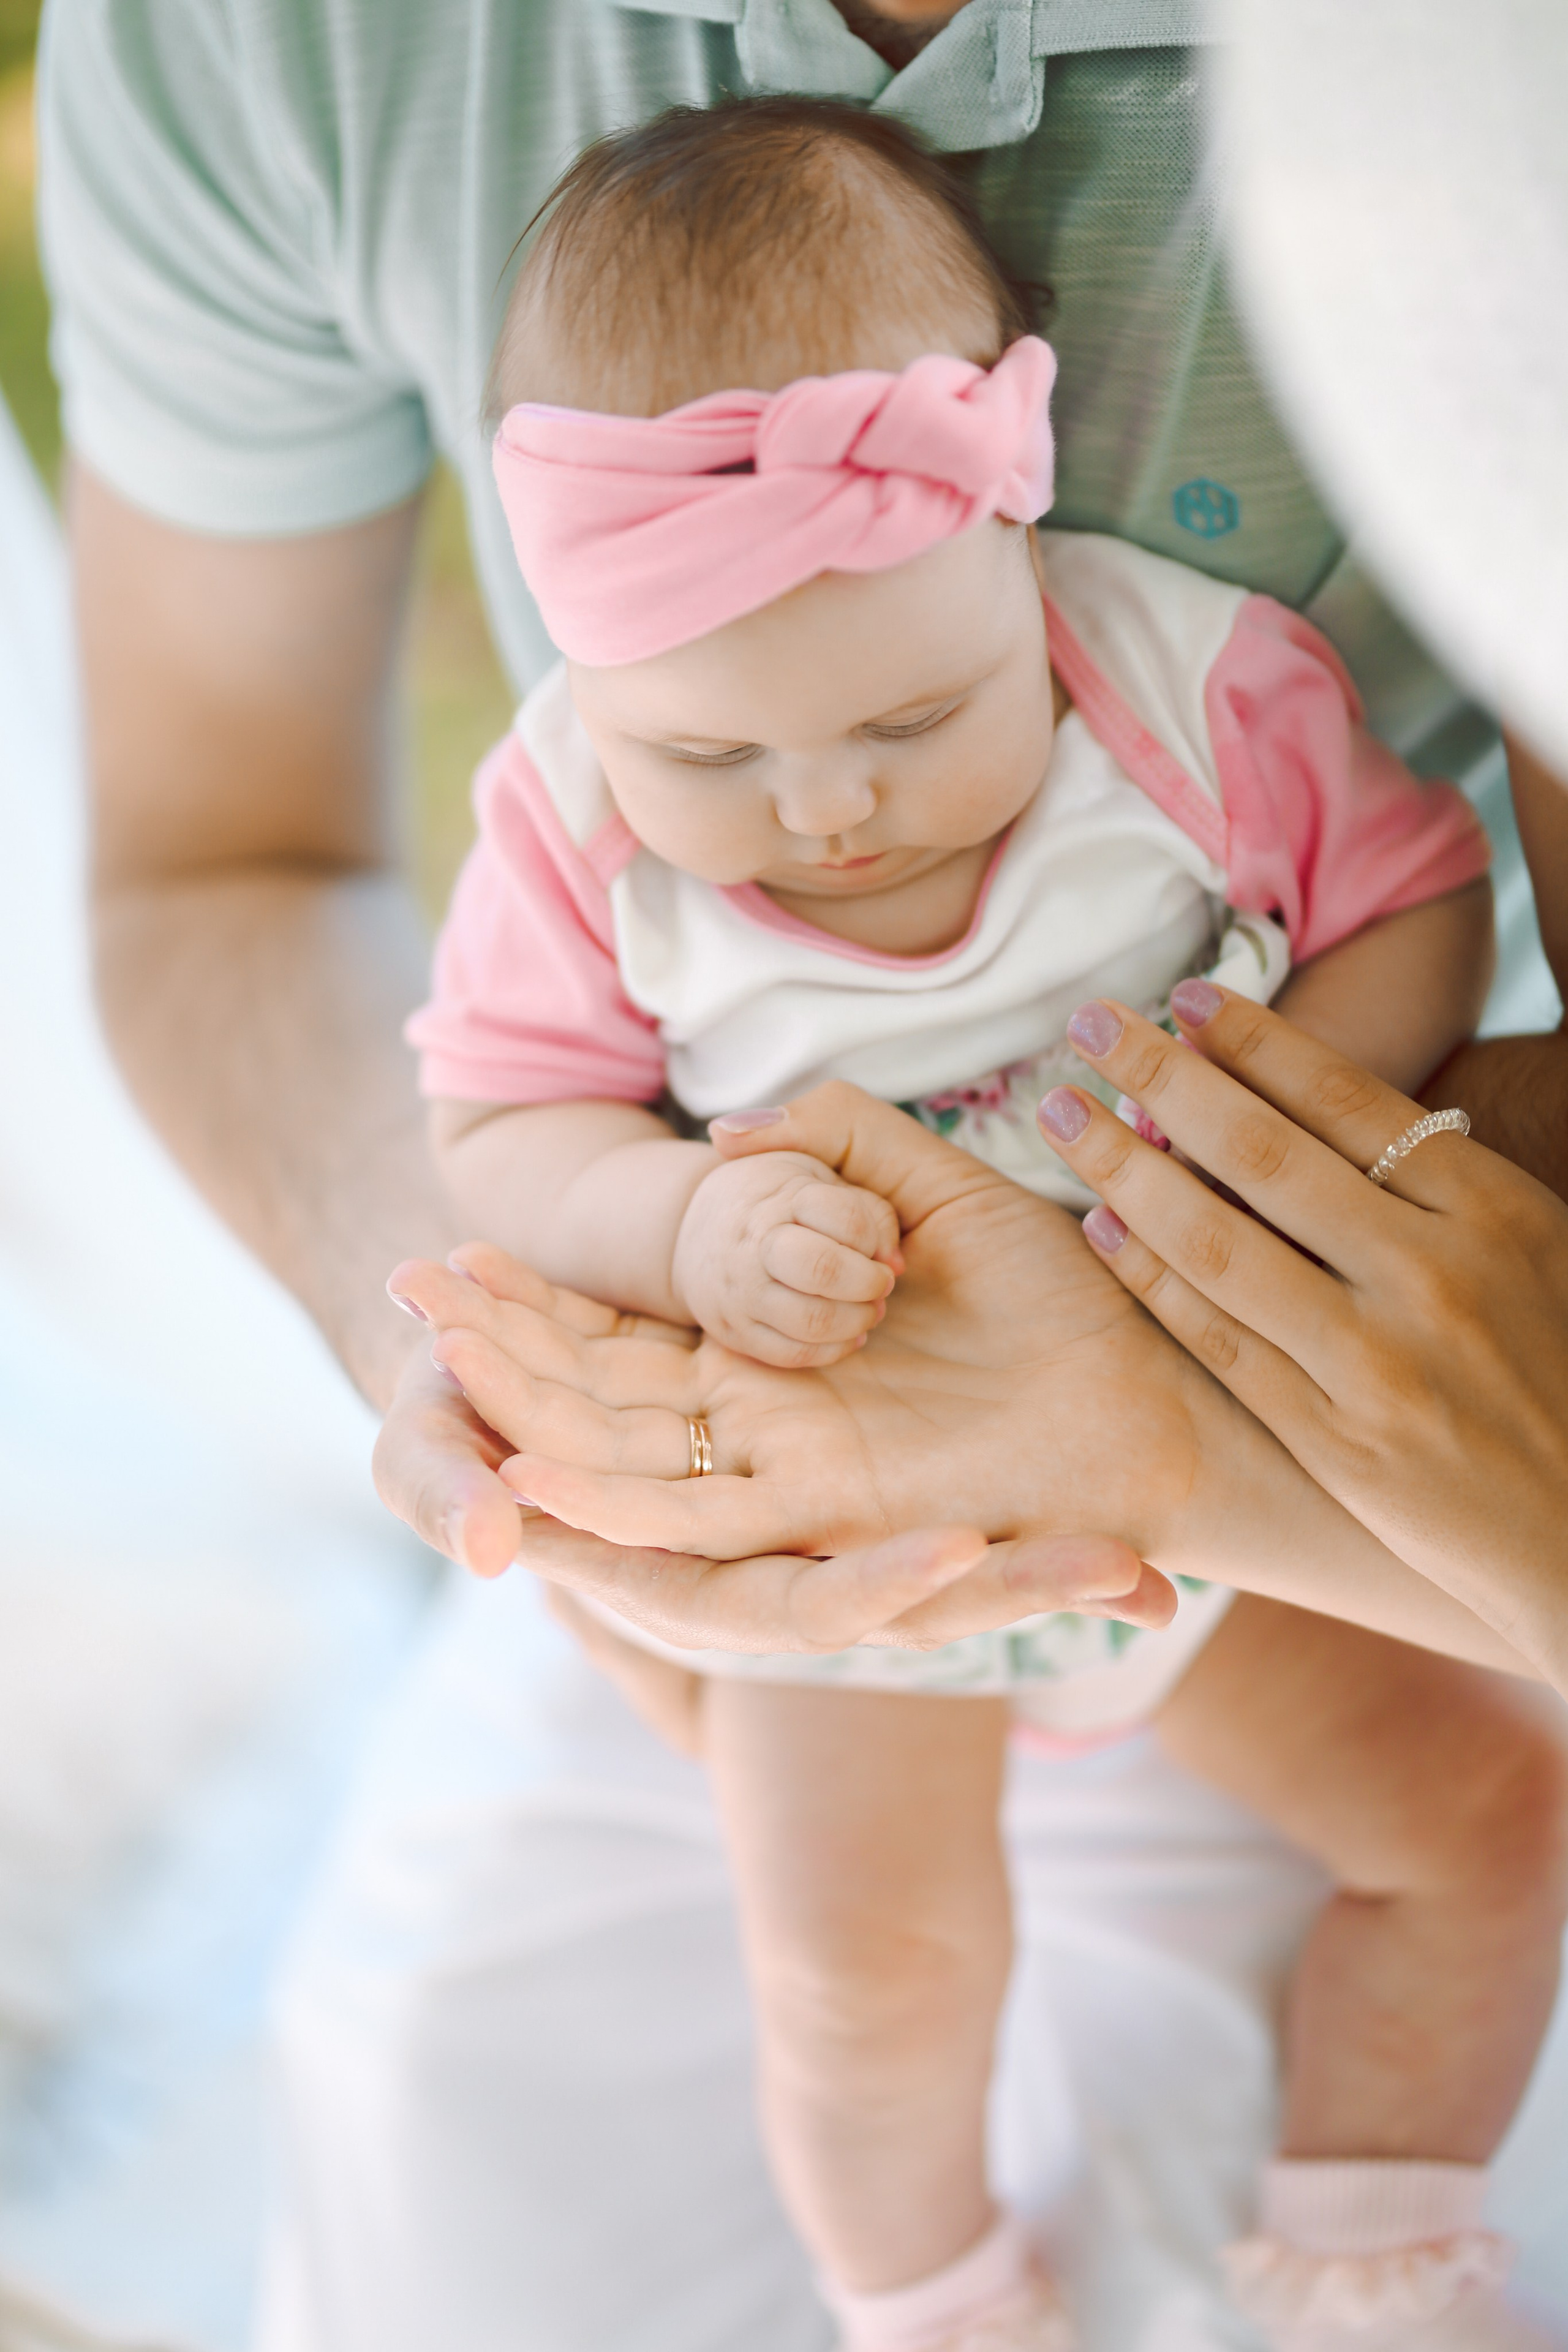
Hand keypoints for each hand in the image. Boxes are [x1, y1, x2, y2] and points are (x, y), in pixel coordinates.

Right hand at [387, 1085, 1496, 1667]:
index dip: (533, 1300)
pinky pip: (699, 1517)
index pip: (620, 1333)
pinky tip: (527, 1460)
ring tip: (440, 1336)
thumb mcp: (935, 1191)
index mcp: (773, 1359)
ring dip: (531, 1402)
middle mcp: (761, 1429)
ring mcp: (789, 1477)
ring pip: (620, 1454)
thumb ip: (839, 1147)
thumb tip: (739, 1137)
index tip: (445, 1247)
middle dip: (502, 1346)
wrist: (1163, 1420)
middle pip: (594, 1395)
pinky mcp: (829, 1517)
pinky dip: (606, 1493)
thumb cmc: (1060, 1305)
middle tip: (407, 1280)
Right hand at [671, 1143, 899, 1366]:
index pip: (846, 1218)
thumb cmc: (775, 1198)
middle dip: (869, 1282)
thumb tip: (896, 1264)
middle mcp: (754, 1243)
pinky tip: (848, 1333)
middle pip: (824, 1270)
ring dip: (857, 1321)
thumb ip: (869, 1209)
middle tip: (881, 1283)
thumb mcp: (819, 1176)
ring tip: (869, 1309)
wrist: (692, 1227)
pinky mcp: (733, 1331)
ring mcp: (740, 1291)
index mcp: (781, 1196)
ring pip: (812, 1321)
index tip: (877, 1246)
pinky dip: (832, 1350)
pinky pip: (793, 1354)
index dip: (874, 1238)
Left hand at [1038, 985, 1567, 1689]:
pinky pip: (1218, 1340)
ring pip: (1218, 1240)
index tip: (1186, 997)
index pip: (1347, 1099)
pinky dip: (1150, 1278)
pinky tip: (1100, 1227)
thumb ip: (1446, 1189)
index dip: (1254, 1041)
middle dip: (1163, 1077)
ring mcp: (1376, 1361)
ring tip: (1062, 1114)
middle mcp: (1431, 1274)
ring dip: (1125, 1167)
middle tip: (1089, 1027)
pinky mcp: (1333, 1440)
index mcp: (1494, 1211)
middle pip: (1262, 1152)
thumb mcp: (1541, 1252)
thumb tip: (1329, 1107)